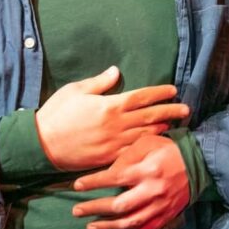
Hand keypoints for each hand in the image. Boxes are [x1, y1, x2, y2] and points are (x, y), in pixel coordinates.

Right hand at [35, 67, 188, 170]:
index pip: (142, 97)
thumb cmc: (57, 113)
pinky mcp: (109, 158)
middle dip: (170, 111)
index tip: (173, 91)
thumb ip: (99, 82)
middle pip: (150, 116)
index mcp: (110, 105)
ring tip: (175, 124)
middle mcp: (117, 125)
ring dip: (162, 129)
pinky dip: (147, 147)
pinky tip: (155, 144)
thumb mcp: (76, 90)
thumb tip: (116, 71)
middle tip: (186, 109)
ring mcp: (114, 143)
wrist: (42, 143)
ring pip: (145, 135)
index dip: (159, 93)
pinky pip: (133, 152)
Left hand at [71, 134, 189, 228]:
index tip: (77, 185)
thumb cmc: (168, 149)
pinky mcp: (165, 215)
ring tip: (89, 227)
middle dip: (95, 209)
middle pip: (119, 206)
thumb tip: (109, 170)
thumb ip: (127, 155)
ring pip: (130, 222)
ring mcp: (159, 206)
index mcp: (147, 169)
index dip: (94, 183)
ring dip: (107, 226)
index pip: (114, 178)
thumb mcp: (148, 142)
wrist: (198, 164)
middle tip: (76, 211)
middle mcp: (152, 190)